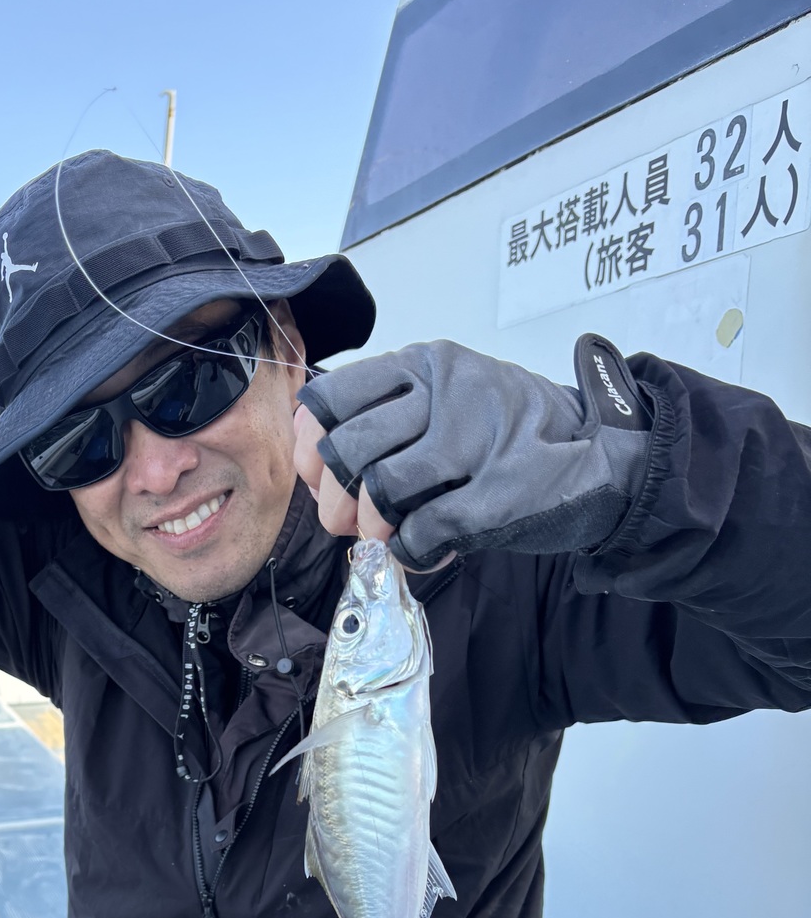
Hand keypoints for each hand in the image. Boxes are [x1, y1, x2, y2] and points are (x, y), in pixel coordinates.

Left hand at [297, 335, 652, 570]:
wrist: (604, 456)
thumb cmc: (515, 432)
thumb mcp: (452, 395)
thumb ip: (389, 414)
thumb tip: (319, 460)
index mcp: (428, 365)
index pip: (334, 398)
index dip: (313, 443)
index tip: (318, 470)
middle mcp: (447, 396)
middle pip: (349, 450)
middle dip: (335, 497)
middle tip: (346, 519)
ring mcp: (474, 445)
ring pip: (380, 491)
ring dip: (372, 526)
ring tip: (386, 533)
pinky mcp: (493, 498)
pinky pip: (419, 534)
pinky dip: (410, 552)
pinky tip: (423, 548)